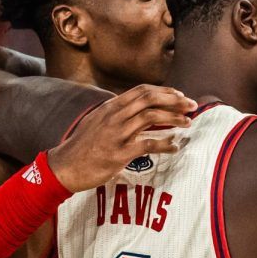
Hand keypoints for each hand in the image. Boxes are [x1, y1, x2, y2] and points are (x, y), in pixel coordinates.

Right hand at [46, 85, 195, 191]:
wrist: (64, 167)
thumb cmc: (83, 146)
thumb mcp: (97, 122)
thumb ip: (116, 113)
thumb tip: (135, 107)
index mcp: (110, 107)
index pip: (141, 90)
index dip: (164, 90)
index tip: (179, 94)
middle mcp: (114, 116)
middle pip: (149, 99)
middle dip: (174, 100)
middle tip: (191, 105)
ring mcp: (116, 134)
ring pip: (151, 116)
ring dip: (174, 118)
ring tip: (188, 123)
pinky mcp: (118, 153)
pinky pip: (148, 145)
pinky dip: (165, 145)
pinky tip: (174, 147)